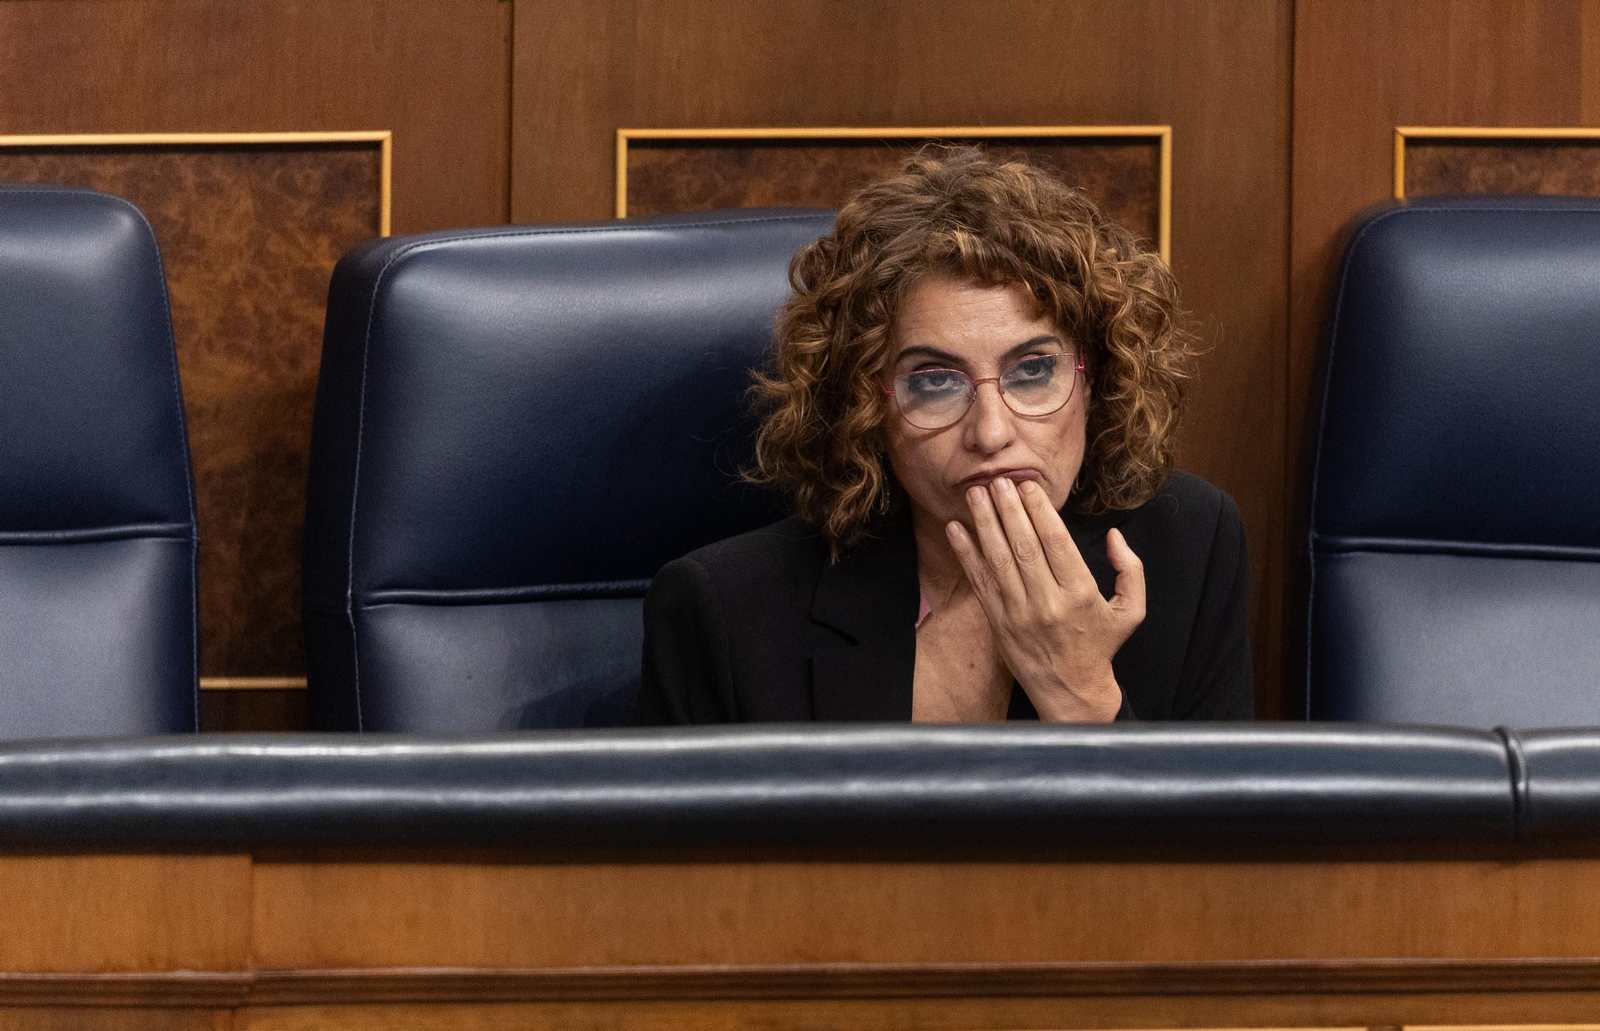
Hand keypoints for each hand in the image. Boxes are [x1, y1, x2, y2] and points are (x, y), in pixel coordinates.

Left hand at [945, 477, 1144, 721]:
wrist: (1070, 691)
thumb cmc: (1100, 646)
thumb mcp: (1131, 611)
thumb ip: (1130, 570)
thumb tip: (1115, 536)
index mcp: (1080, 595)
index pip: (1056, 543)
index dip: (1040, 511)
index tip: (1028, 486)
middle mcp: (1046, 602)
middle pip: (1023, 546)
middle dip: (1008, 509)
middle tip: (997, 480)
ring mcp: (1017, 613)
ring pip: (998, 559)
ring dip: (984, 523)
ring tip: (975, 494)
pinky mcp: (997, 621)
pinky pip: (979, 581)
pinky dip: (965, 553)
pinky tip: (955, 529)